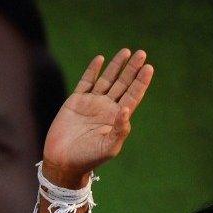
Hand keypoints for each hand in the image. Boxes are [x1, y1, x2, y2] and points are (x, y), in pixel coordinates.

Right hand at [43, 48, 153, 187]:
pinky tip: (100, 59)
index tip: (149, 68)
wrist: (63, 161)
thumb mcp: (109, 147)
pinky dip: (93, 70)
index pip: (133, 96)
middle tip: (142, 54)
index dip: (141, 82)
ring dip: (116, 66)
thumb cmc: (89, 158)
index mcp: (117, 118)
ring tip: (126, 51)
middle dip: (132, 69)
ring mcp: (91, 103)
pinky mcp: (75, 101)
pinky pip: (86, 82)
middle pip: (123, 84)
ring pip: (107, 80)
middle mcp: (106, 108)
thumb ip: (120, 129)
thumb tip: (127, 109)